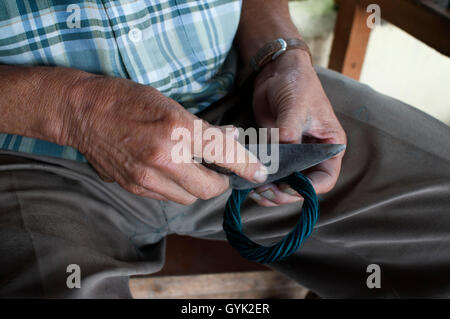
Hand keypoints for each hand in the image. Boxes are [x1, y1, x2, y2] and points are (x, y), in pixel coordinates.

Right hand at [64, 75, 267, 204]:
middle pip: (209, 189)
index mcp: (177, 131)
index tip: (259, 172)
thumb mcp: (171, 104)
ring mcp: (146, 178)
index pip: (224, 154)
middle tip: (221, 170)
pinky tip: (172, 172)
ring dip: (197, 186)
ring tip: (194, 169)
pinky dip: (176, 188)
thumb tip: (231, 137)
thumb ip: (203, 128)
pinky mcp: (134, 187)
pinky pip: (167, 197)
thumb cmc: (128, 99)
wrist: (83, 112)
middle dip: (221, 182)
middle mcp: (164, 159)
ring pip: (188, 197)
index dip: (247, 166)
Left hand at [249, 50, 346, 206]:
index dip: (306, 189)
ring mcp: (294, 154)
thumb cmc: (296, 84)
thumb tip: (277, 160)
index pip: (324, 179)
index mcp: (329, 146)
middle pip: (302, 186)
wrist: (278, 71)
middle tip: (263, 191)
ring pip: (285, 182)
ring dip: (270, 190)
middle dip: (283, 193)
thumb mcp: (295, 108)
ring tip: (253, 189)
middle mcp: (313, 154)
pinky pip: (271, 171)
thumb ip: (288, 134)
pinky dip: (261, 178)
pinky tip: (248, 180)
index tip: (285, 187)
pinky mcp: (277, 150)